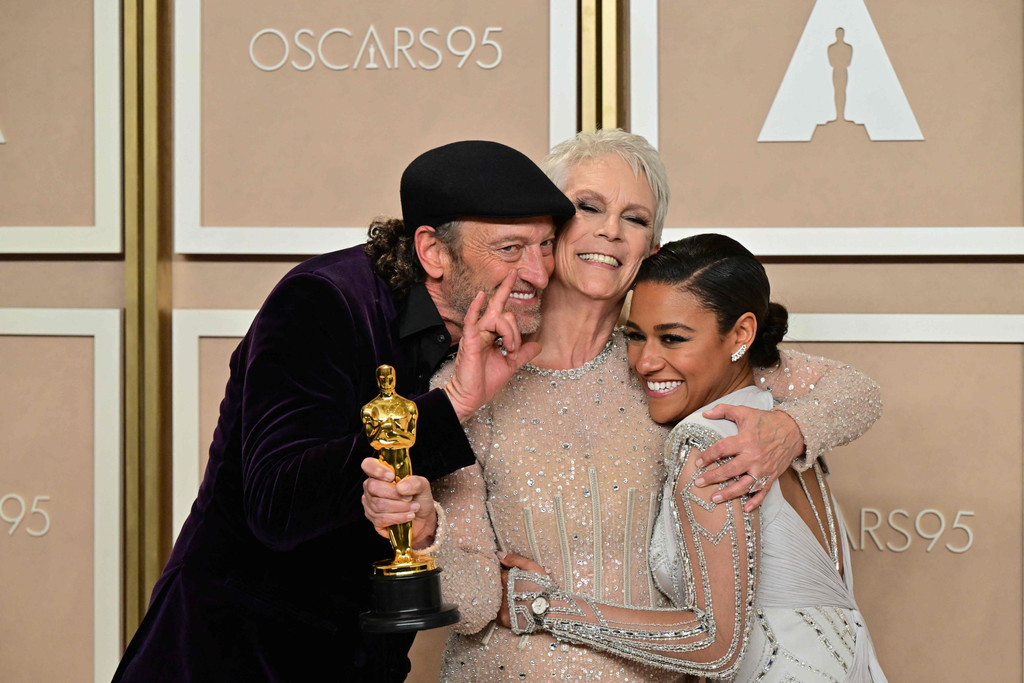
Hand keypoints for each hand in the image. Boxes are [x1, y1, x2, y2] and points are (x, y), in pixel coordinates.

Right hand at [360, 457, 437, 547]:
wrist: (422, 518)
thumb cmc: (419, 498)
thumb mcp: (422, 486)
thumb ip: (415, 482)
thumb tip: (401, 486)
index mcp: (381, 474)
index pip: (368, 465)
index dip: (376, 469)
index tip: (391, 476)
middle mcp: (372, 488)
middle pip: (373, 487)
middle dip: (395, 494)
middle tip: (410, 498)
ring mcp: (371, 504)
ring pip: (379, 505)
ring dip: (401, 507)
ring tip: (414, 507)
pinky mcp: (374, 520)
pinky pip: (382, 519)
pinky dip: (398, 517)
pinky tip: (408, 516)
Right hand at [444, 270, 542, 421]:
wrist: (471, 398)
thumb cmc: (484, 383)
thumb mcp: (510, 365)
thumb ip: (523, 353)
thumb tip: (538, 345)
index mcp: (492, 335)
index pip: (504, 313)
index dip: (511, 308)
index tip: (515, 291)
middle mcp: (483, 331)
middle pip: (503, 312)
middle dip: (514, 327)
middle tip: (512, 346)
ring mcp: (476, 334)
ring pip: (497, 318)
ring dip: (509, 334)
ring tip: (508, 350)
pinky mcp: (469, 341)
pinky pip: (472, 320)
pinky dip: (476, 307)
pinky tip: (481, 296)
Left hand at [496, 551, 545, 628]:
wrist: (551, 609)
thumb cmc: (542, 586)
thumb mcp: (531, 567)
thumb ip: (514, 559)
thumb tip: (498, 555)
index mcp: (505, 578)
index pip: (494, 573)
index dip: (498, 574)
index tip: (505, 576)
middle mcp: (500, 592)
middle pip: (491, 587)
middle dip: (496, 586)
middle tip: (508, 589)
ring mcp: (501, 606)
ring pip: (492, 600)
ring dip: (497, 599)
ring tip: (510, 599)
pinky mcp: (504, 619)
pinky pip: (496, 614)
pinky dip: (500, 611)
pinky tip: (510, 609)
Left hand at [694, 405, 804, 511]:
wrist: (794, 430)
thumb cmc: (766, 421)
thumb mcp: (745, 412)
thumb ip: (724, 410)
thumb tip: (705, 413)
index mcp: (746, 440)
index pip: (722, 449)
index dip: (708, 456)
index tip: (698, 462)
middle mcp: (754, 456)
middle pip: (729, 470)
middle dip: (712, 477)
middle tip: (698, 482)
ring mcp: (763, 468)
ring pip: (744, 485)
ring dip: (728, 493)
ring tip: (715, 498)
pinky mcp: (772, 476)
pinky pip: (763, 492)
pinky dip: (755, 501)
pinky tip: (745, 508)